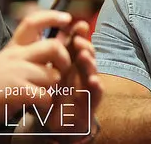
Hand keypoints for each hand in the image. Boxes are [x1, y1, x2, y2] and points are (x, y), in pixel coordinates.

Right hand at [0, 10, 72, 125]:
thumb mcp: (9, 63)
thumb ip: (31, 55)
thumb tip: (59, 44)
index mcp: (14, 47)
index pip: (33, 22)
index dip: (52, 17)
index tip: (67, 19)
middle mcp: (15, 55)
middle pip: (53, 47)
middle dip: (65, 60)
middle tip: (63, 71)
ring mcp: (15, 71)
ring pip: (52, 75)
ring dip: (52, 88)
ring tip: (41, 94)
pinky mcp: (16, 89)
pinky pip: (45, 95)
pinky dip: (45, 103)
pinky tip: (37, 105)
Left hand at [44, 20, 102, 141]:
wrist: (60, 124)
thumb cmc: (57, 96)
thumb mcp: (53, 74)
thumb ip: (57, 55)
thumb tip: (58, 30)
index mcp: (74, 65)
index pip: (79, 46)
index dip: (81, 35)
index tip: (79, 25)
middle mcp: (83, 73)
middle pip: (88, 56)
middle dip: (85, 46)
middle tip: (77, 41)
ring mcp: (88, 87)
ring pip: (93, 72)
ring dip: (90, 63)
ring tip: (84, 56)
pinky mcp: (91, 103)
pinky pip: (96, 95)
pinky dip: (97, 87)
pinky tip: (94, 81)